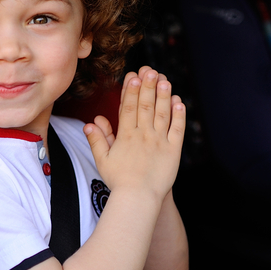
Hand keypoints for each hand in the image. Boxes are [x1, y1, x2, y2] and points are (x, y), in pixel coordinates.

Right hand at [83, 66, 185, 199]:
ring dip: (163, 95)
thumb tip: (91, 122)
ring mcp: (160, 142)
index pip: (128, 107)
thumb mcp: (103, 160)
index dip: (131, 90)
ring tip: (164, 79)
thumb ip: (97, 139)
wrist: (138, 199)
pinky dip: (179, 115)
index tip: (134, 75)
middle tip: (150, 70)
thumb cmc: (119, 181)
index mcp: (126, 136)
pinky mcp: (173, 151)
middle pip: (145, 106)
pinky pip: (177, 129)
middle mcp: (143, 135)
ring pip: (162, 114)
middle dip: (148, 86)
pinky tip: (179, 102)